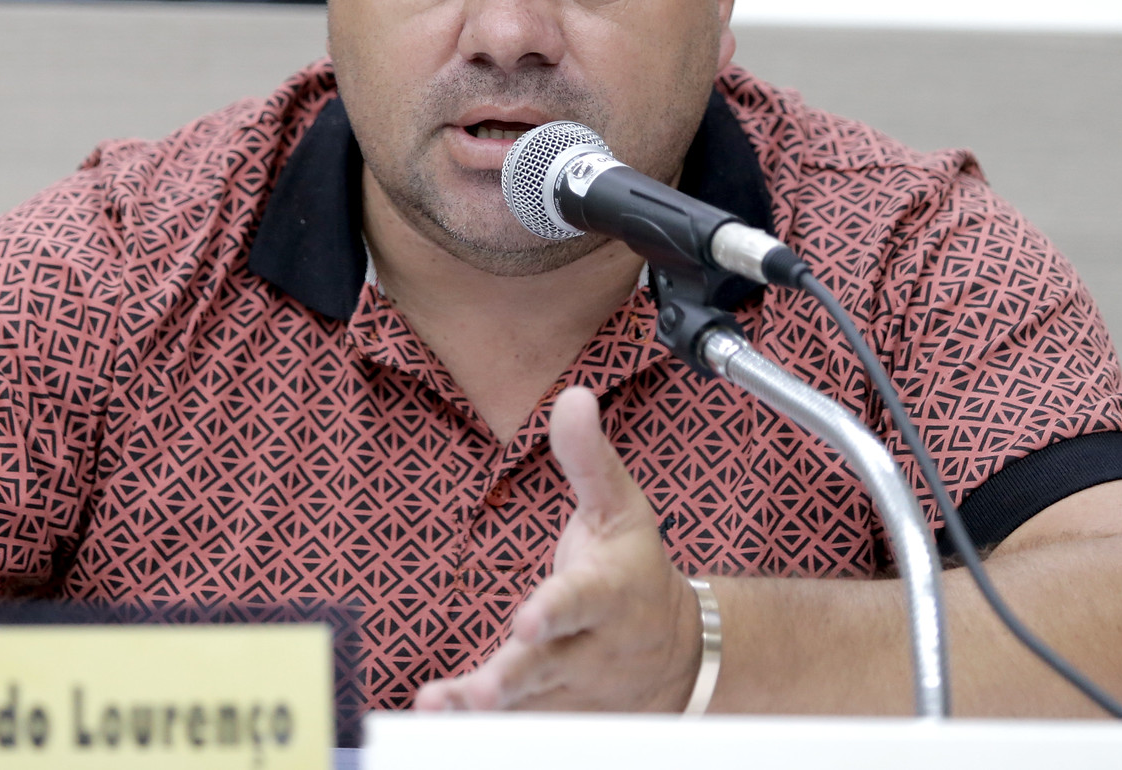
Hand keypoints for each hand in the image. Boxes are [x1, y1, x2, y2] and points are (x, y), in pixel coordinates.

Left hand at [414, 387, 703, 711]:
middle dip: (515, 680)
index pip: (582, 601)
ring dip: (484, 708)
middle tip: (484, 691)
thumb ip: (588, 458)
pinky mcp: (552, 712)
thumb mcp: (621, 507)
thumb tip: (573, 396)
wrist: (683, 655)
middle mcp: (590, 647)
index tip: (527, 621)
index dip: (556, 611)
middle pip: (550, 666)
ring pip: (527, 703)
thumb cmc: (635, 570)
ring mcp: (571, 687)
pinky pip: (515, 724)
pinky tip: (438, 716)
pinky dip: (476, 725)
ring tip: (441, 706)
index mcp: (608, 593)